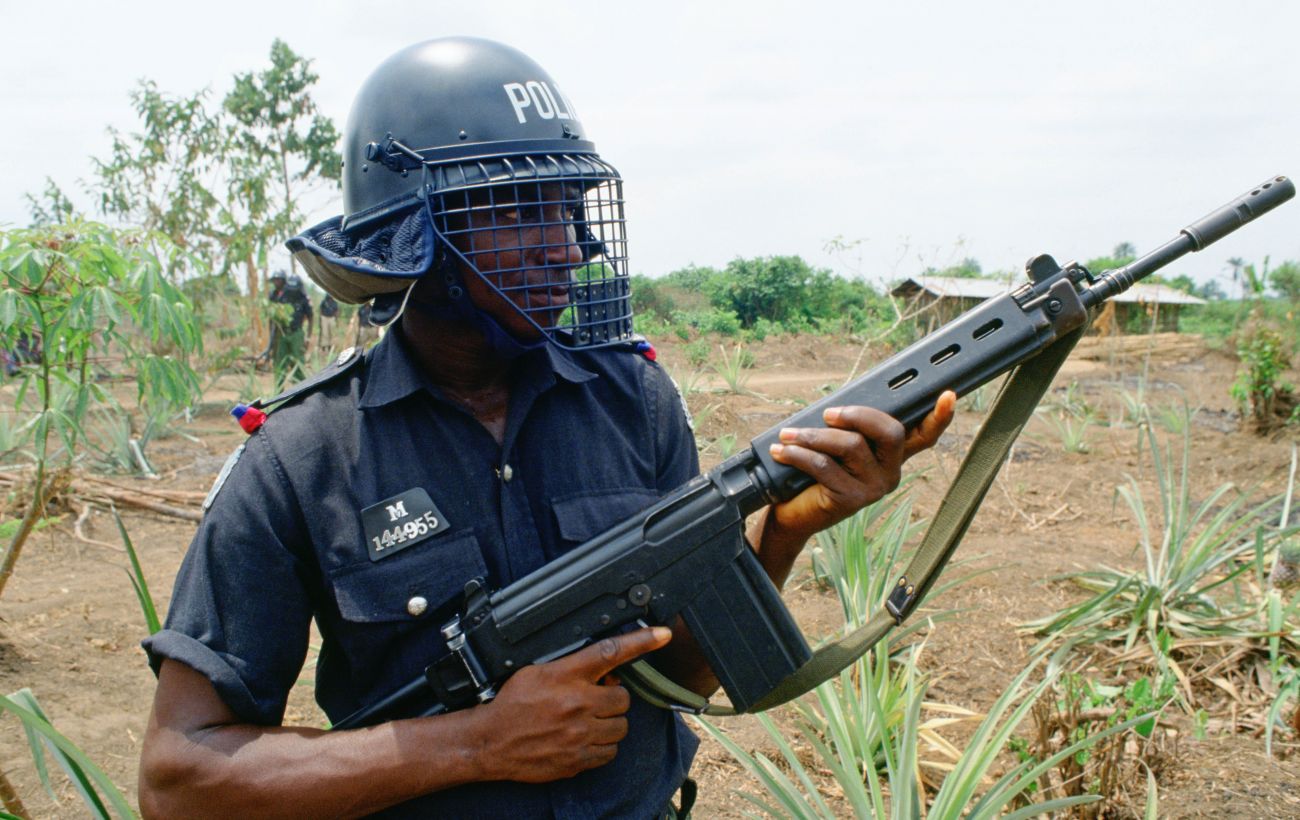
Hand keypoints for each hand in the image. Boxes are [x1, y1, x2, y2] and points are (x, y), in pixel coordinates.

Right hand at [474, 626, 671, 782]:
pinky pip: (610, 752)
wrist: (491, 742)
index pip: (610, 652)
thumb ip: (572, 668)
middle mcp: (577, 703)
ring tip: (588, 722)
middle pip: (623, 699)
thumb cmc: (512, 704)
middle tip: (595, 701)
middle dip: (613, 699)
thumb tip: (604, 671)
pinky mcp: (578, 759)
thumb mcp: (538, 671)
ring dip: (609, 724)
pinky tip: (583, 740)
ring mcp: (579, 734)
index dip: (640, 641)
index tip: (662, 634)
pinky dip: (602, 746)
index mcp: (566, 675)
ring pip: (620, 727)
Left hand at [764, 391, 956, 546]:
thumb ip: (847, 428)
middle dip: (857, 414)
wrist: (792, 515)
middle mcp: (890, 473)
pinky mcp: (851, 500)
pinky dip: (798, 454)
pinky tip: (782, 450)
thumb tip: (837, 407)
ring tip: (788, 434)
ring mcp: (874, 488)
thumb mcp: (834, 446)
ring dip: (813, 436)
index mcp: (891, 456)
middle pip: (890, 432)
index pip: (924, 435)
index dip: (939, 417)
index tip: (948, 395)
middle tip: (828, 413)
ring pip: (851, 445)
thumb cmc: (812, 473)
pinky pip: (825, 466)